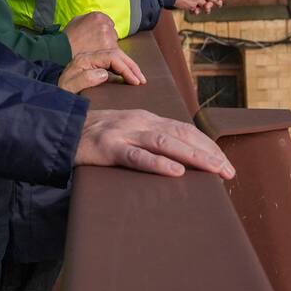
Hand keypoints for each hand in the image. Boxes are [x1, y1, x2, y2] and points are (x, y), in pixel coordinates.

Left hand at [58, 48, 144, 93]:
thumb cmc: (58, 90)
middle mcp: (88, 56)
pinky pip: (109, 62)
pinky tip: (127, 76)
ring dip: (128, 66)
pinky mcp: (90, 65)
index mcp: (85, 59)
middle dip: (131, 66)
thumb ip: (84, 79)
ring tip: (139, 78)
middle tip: (142, 80)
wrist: (48, 91)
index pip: (112, 58)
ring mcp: (90, 60)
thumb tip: (105, 73)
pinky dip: (121, 68)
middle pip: (115, 55)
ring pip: (114, 57)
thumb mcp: (68, 87)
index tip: (135, 81)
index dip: (126, 68)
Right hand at [63, 11, 118, 56]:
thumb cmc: (67, 38)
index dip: (101, 31)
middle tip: (95, 45)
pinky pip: (114, 53)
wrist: (64, 51)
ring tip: (95, 52)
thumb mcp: (75, 21)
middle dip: (106, 39)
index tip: (96, 37)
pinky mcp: (111, 49)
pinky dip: (108, 56)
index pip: (108, 22)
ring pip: (114, 43)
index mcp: (98, 16)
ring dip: (108, 48)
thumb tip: (93, 22)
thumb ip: (88, 19)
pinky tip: (98, 57)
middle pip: (112, 33)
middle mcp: (105, 25)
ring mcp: (109, 37)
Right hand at [74, 108, 234, 178]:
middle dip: (208, 153)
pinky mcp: (109, 148)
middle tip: (228, 171)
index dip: (206, 145)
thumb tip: (178, 156)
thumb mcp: (127, 130)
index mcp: (146, 118)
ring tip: (214, 170)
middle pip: (181, 135)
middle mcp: (139, 121)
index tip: (224, 162)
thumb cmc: (96, 135)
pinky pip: (137, 156)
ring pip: (165, 143)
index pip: (184, 129)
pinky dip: (158, 164)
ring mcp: (124, 133)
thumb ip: (149, 138)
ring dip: (193, 157)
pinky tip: (176, 172)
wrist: (61, 129)